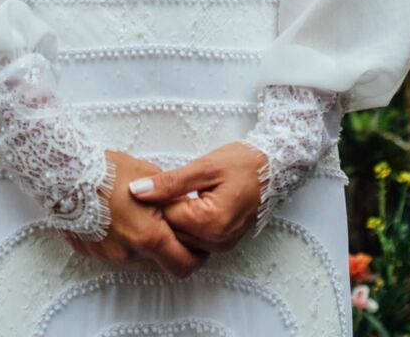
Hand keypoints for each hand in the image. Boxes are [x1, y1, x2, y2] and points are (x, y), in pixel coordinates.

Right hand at [61, 150, 205, 277]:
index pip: (185, 265)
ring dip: (142, 238)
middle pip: (160, 260)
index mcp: (149, 236)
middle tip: (167, 221)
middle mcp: (129, 253)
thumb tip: (187, 208)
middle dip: (168, 245)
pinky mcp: (91, 251)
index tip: (198, 244)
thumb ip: (172, 199)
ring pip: (137, 254)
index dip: (196, 257)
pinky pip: (115, 248)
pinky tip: (115, 214)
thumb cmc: (109, 171)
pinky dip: (121, 237)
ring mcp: (108, 255)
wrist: (66, 173)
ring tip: (135, 211)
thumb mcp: (150, 177)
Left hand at [125, 142, 265, 254]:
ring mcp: (222, 245)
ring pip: (182, 238)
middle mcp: (217, 241)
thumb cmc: (243, 163)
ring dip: (175, 218)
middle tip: (165, 187)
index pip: (166, 219)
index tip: (156, 183)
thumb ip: (169, 182)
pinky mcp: (223, 243)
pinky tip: (187, 203)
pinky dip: (187, 223)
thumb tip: (136, 191)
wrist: (274, 169)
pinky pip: (195, 239)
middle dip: (164, 211)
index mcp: (211, 223)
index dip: (156, 200)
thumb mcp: (205, 167)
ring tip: (177, 193)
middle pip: (173, 233)